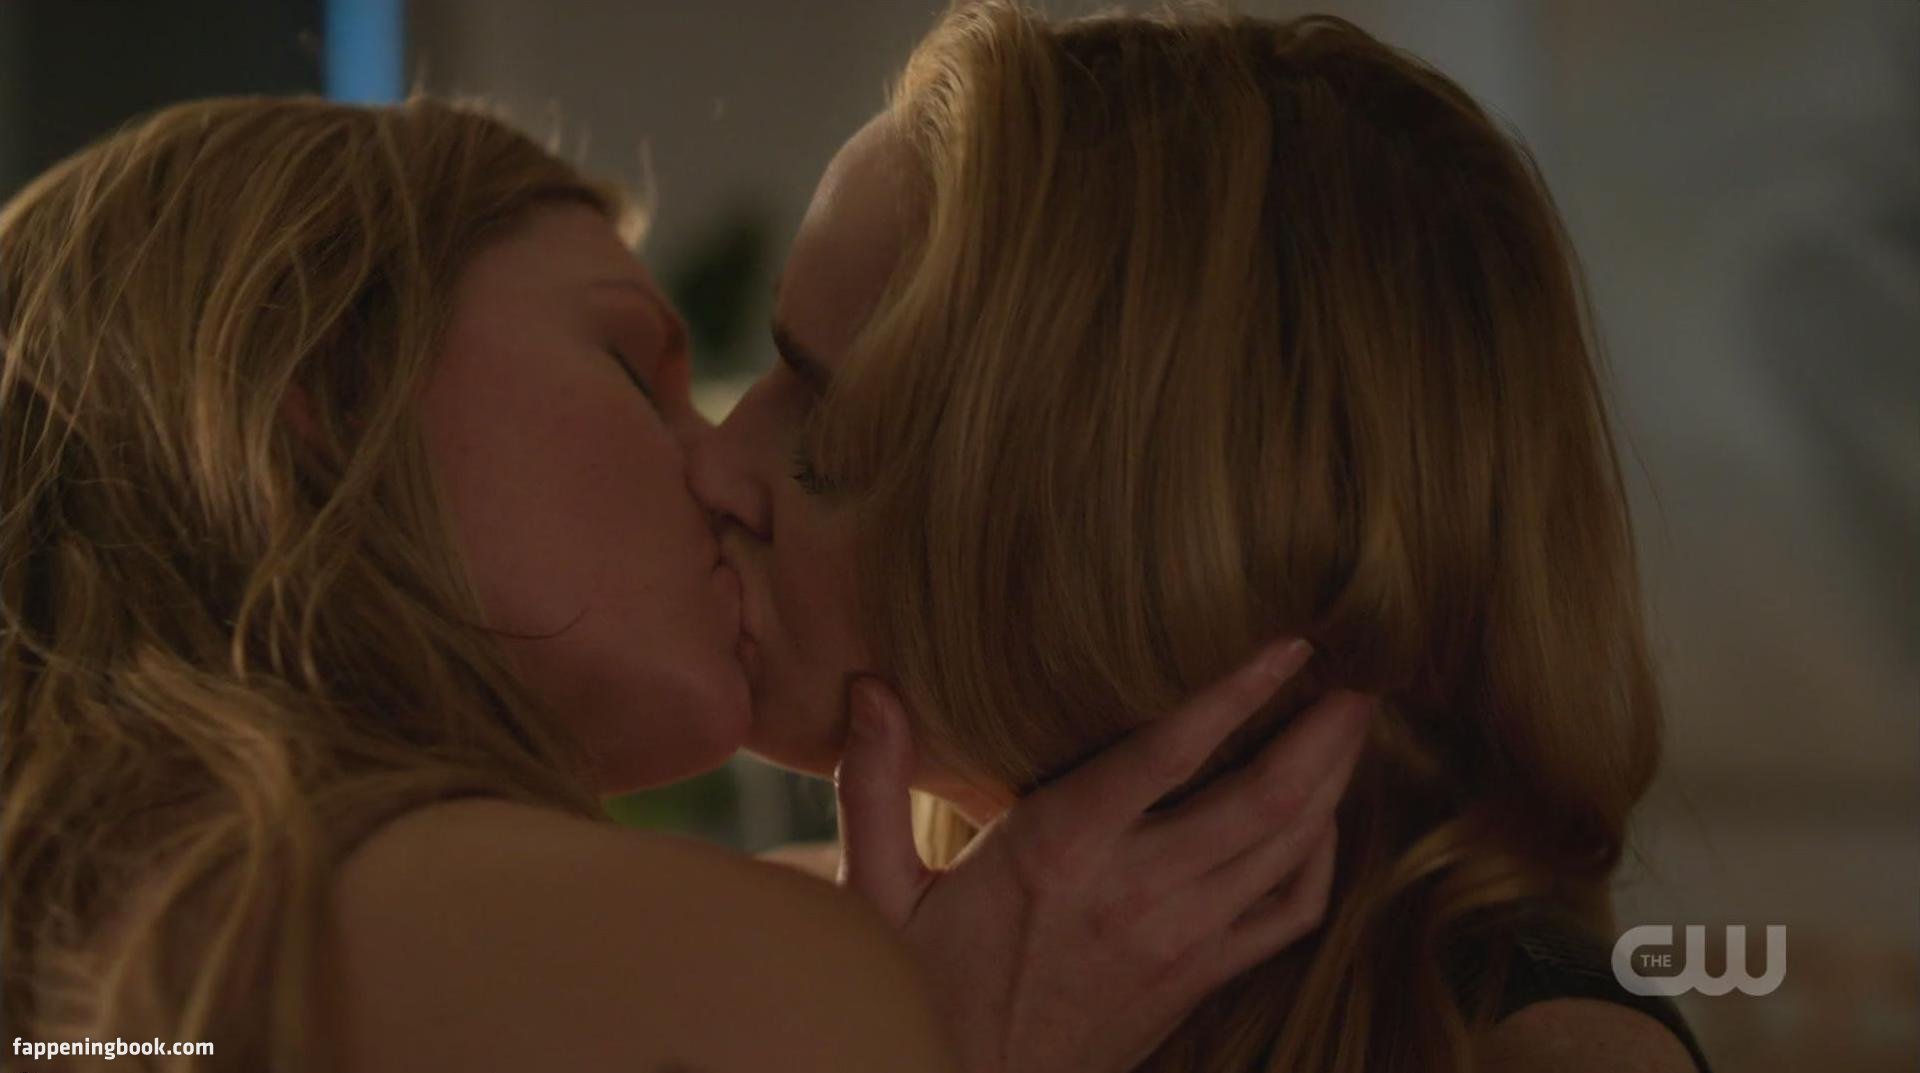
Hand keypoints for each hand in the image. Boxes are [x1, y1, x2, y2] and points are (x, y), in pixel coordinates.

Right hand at [833, 637, 1375, 1072]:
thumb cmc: (919, 992)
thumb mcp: (877, 894)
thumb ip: (875, 783)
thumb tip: (868, 685)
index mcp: (1059, 852)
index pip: (1171, 753)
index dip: (1240, 691)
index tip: (1291, 644)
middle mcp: (1137, 892)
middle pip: (1265, 798)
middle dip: (1323, 730)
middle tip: (1359, 672)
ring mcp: (1180, 941)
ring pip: (1290, 849)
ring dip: (1333, 780)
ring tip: (1354, 723)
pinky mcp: (1199, 980)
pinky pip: (1290, 914)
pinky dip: (1320, 861)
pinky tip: (1322, 821)